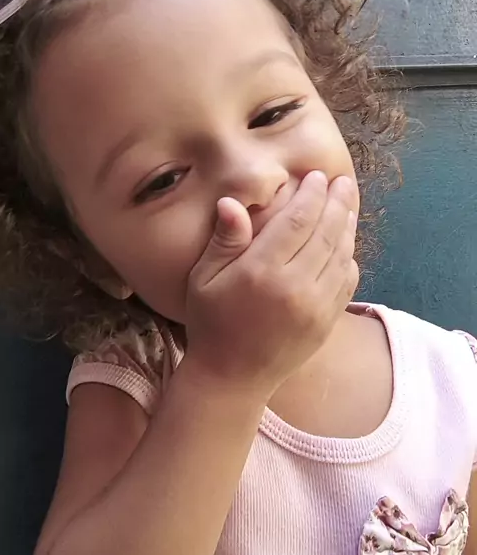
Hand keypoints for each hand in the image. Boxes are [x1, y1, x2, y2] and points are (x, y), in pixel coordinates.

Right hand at [185, 171, 358, 397]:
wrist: (232, 378)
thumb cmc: (211, 324)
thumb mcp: (204, 280)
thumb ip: (224, 241)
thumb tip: (234, 203)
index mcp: (261, 272)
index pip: (297, 221)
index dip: (311, 195)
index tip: (317, 177)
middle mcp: (295, 287)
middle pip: (326, 232)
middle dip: (337, 202)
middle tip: (343, 182)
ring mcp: (316, 306)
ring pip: (341, 254)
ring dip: (348, 225)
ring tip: (348, 205)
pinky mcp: (327, 322)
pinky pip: (347, 282)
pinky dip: (350, 258)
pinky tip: (345, 245)